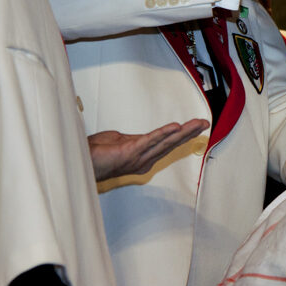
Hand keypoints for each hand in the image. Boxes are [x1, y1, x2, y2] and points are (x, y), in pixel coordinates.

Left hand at [87, 120, 208, 183]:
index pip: (166, 144)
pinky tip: (176, 127)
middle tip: (205, 123)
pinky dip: (163, 134)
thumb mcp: (115, 140)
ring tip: (198, 124)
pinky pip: (149, 140)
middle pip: (171, 143)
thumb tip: (131, 136)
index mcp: (141, 157)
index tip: (195, 126)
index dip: (182, 135)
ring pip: (165, 142)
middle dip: (190, 133)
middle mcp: (143, 159)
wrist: (79, 162)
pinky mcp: (130, 151)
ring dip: (183, 132)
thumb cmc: (94, 154)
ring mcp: (138, 157)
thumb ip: (127, 138)